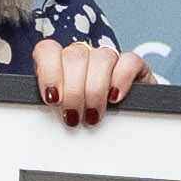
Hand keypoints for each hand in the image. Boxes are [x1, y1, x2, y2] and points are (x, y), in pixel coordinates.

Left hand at [28, 40, 153, 125]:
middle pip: (74, 56)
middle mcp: (84, 57)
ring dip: (94, 89)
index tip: (52, 98)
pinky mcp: (134, 66)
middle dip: (73, 90)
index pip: (48, 50)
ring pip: (100, 58)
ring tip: (93, 116)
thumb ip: (55, 109)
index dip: (48, 72)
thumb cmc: (86, 121)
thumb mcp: (65, 115)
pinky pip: (129, 61)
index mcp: (60, 64)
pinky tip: (114, 98)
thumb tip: (45, 119)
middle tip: (74, 117)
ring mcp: (109, 59)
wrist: (124, 130)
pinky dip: (121, 79)